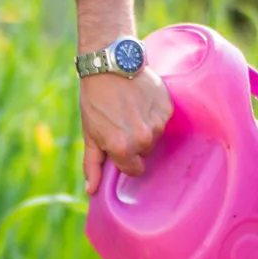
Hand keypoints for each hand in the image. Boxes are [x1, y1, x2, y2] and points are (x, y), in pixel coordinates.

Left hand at [79, 68, 172, 194]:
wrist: (110, 67)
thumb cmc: (95, 102)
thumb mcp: (90, 134)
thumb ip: (92, 164)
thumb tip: (91, 191)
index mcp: (123, 149)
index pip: (134, 169)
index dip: (125, 159)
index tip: (118, 146)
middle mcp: (143, 139)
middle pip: (144, 152)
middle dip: (134, 143)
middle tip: (121, 124)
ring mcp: (158, 123)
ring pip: (154, 136)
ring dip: (144, 128)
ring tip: (130, 110)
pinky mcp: (167, 108)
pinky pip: (162, 120)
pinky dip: (154, 114)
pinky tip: (141, 102)